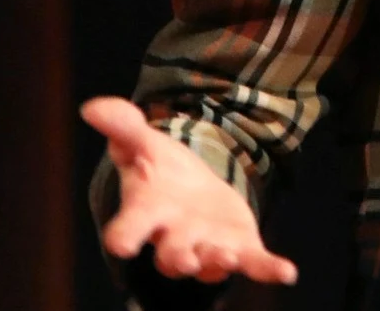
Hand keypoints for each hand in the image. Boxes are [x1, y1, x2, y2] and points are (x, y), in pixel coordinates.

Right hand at [81, 96, 298, 285]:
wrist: (192, 190)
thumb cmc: (160, 172)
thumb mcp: (144, 143)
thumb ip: (124, 127)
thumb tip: (92, 107)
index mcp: (147, 214)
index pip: (129, 229)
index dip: (124, 235)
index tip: (119, 243)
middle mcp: (174, 238)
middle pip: (171, 255)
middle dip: (176, 257)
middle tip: (181, 258)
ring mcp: (208, 247)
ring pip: (209, 264)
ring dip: (217, 263)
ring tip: (226, 259)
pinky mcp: (240, 248)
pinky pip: (254, 263)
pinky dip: (269, 269)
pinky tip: (286, 273)